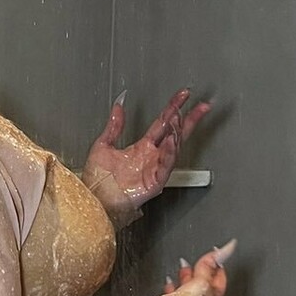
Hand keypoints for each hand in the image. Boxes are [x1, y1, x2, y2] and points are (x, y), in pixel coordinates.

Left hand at [83, 88, 211, 217]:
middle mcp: (152, 156)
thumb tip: (118, 106)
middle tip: (202, 106)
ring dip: (178, 133)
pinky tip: (171, 141)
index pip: (162, 123)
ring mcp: (155, 169)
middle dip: (189, 119)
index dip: (173, 108)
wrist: (93, 199)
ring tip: (180, 119)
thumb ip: (114, 126)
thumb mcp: (103, 145)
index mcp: (142, 147)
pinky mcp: (155, 182)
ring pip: (173, 148)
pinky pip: (166, 165)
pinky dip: (170, 153)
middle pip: (176, 134)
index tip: (183, 96)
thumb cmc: (98, 180)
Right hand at [163, 243, 235, 295]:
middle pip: (203, 287)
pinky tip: (167, 291)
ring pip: (188, 295)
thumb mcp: (198, 284)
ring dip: (182, 282)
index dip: (216, 263)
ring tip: (178, 273)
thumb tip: (225, 251)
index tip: (214, 252)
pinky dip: (171, 294)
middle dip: (196, 272)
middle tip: (189, 262)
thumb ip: (208, 267)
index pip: (219, 278)